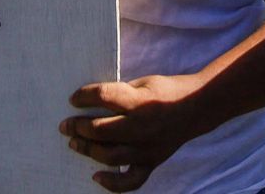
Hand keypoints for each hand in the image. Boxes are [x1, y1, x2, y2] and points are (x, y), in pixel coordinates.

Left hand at [62, 75, 212, 191]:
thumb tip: (90, 104)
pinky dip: (112, 182)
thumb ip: (120, 94)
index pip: (104, 96)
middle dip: (78, 126)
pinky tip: (96, 176)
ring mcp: (148, 147)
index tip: (73, 98)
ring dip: (88, 150)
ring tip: (75, 142)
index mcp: (141, 100)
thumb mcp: (143, 82)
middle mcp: (143, 125)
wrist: (198, 106)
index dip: (83, 96)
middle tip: (66, 125)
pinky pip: (131, 180)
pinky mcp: (153, 161)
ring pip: (110, 155)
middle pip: (101, 129)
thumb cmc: (166, 90)